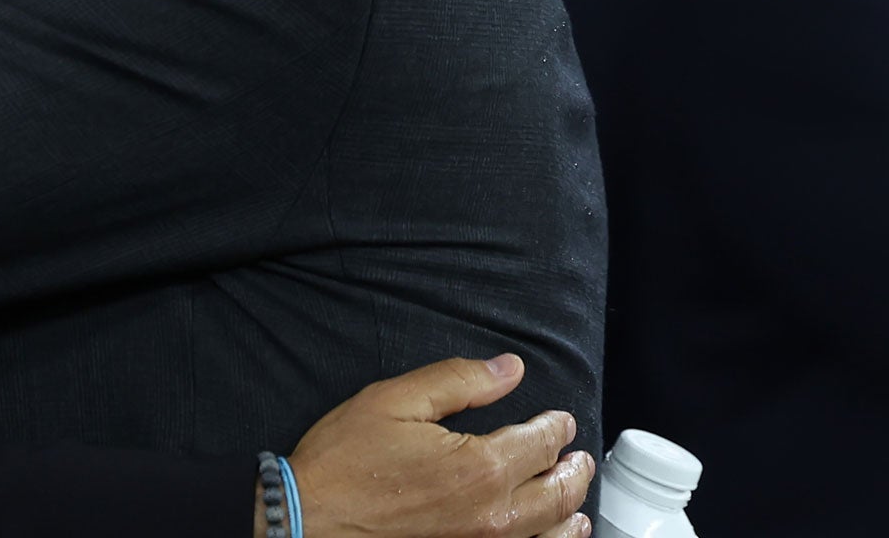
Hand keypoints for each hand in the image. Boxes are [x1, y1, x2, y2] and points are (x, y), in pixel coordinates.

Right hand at [261, 354, 592, 537]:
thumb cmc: (342, 464)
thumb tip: (508, 368)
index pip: (540, 442)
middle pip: (557, 491)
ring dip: (570, 513)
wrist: (308, 522)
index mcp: (478, 466)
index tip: (561, 421)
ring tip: (576, 503)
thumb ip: (458, 381)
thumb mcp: (393, 401)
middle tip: (579, 457)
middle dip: (574, 469)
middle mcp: (491, 514)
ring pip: (549, 533)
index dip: (556, 427)